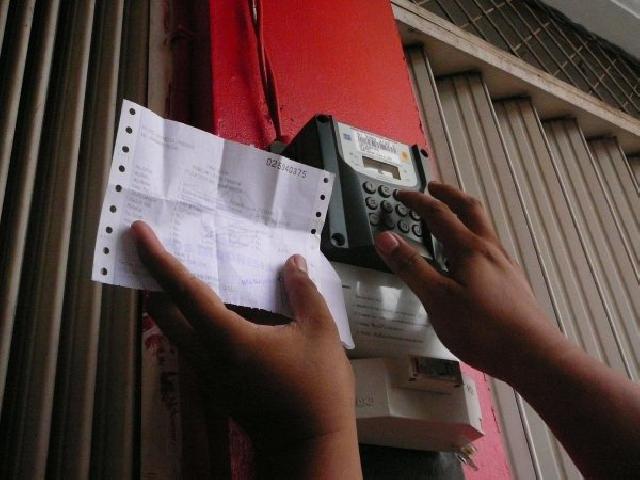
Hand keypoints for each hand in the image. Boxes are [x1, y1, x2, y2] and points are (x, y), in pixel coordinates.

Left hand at [130, 221, 360, 476]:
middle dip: (151, 279)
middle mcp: (209, 356)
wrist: (310, 445)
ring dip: (171, 300)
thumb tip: (292, 264)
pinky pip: (195, 342)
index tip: (140, 233)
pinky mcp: (218, 384)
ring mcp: (210, 374)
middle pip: (163, 313)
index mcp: (229, 340)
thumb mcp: (321, 333)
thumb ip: (303, 293)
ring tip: (185, 269)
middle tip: (154, 249)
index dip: (157, 260)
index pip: (183, 292)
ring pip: (176, 329)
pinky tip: (222, 306)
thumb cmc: (317, 391)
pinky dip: (194, 318)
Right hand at [374, 182, 566, 380]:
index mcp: (469, 250)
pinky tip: (468, 257)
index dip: (418, 201)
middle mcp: (490, 250)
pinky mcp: (511, 282)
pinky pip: (488, 247)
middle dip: (449, 195)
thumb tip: (385, 237)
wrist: (533, 356)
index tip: (402, 195)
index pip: (439, 215)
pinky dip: (473, 236)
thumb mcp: (437, 299)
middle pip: (471, 210)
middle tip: (433, 188)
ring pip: (483, 228)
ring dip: (464, 213)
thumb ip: (411, 267)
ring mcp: (504, 265)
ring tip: (450, 216)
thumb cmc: (483, 329)